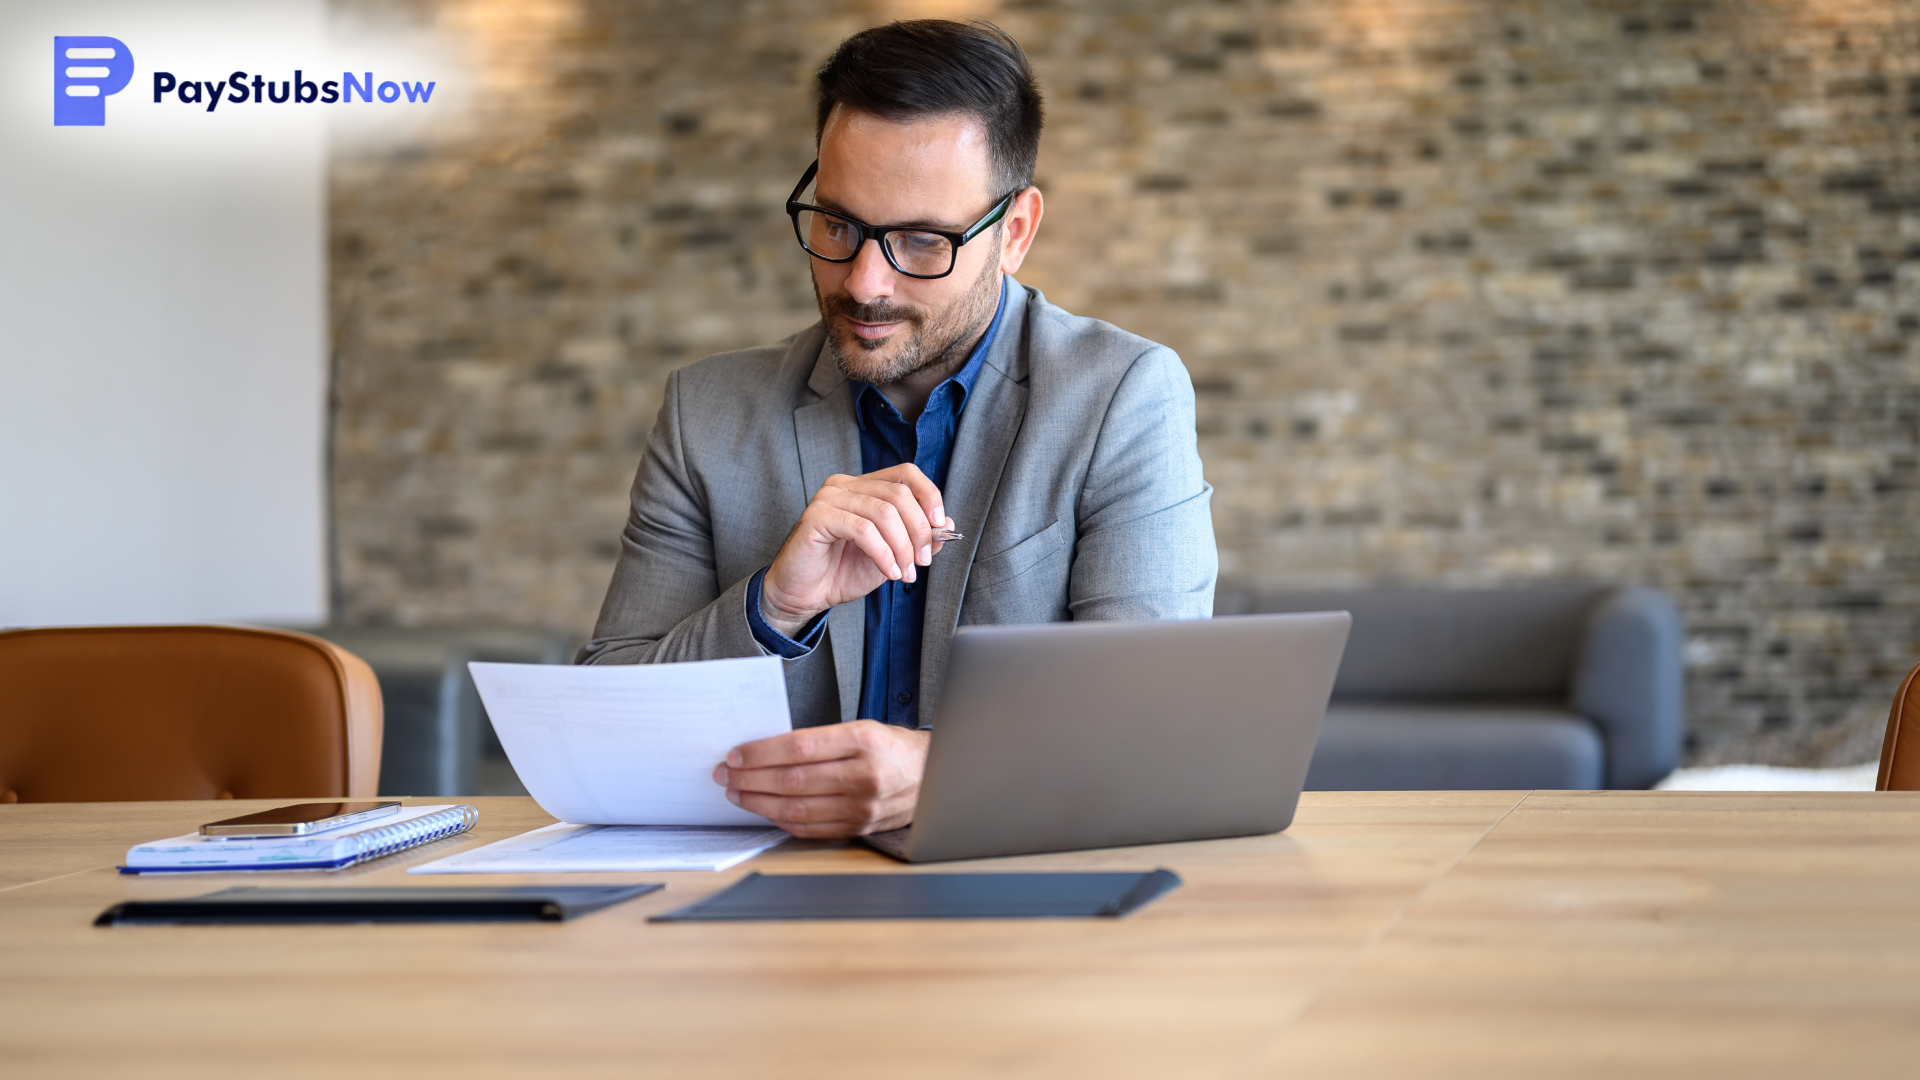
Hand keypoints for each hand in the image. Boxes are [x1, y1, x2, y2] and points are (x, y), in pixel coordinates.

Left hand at [712, 721, 930, 837]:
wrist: (934, 776)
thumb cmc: (892, 748)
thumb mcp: (862, 729)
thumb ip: (819, 740)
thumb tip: (765, 750)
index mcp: (864, 741)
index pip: (799, 748)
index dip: (760, 753)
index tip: (736, 754)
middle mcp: (864, 776)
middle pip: (792, 780)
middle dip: (750, 778)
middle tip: (726, 774)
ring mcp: (862, 807)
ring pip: (796, 808)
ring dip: (758, 802)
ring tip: (736, 793)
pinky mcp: (858, 828)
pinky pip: (810, 828)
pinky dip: (780, 820)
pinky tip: (765, 810)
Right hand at [759, 464, 948, 636]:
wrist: (805, 595)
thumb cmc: (842, 572)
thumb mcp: (891, 555)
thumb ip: (917, 538)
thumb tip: (947, 524)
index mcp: (864, 486)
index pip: (906, 473)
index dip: (929, 495)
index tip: (940, 525)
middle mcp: (846, 485)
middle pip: (899, 493)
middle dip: (918, 531)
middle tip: (921, 562)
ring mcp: (829, 497)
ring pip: (884, 512)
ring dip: (902, 547)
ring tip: (903, 573)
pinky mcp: (817, 516)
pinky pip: (862, 530)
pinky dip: (882, 553)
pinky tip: (887, 572)